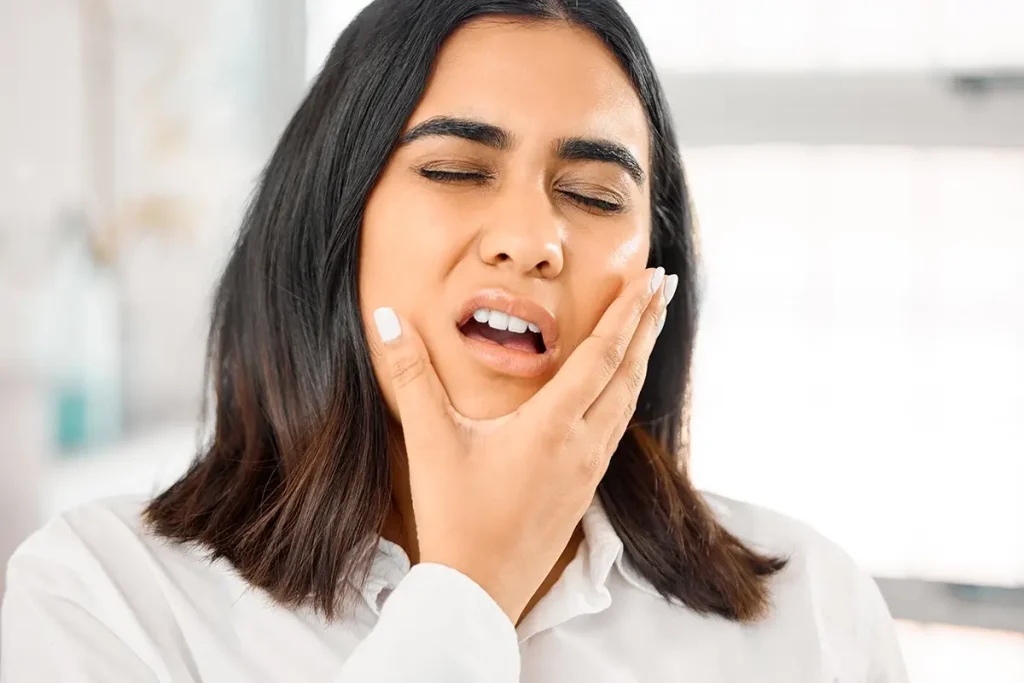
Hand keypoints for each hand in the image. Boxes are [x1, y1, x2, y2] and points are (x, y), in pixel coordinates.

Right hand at [372, 267, 676, 622]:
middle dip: (648, 324)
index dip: (630, 312)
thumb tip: (388, 317)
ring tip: (650, 326)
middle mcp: (582, 444)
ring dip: (641, 358)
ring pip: (627, 402)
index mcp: (552, 425)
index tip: (653, 277)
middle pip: (628, 372)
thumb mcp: (429, 441)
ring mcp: (588, 470)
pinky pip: (616, 429)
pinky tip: (620, 391)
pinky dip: (625, 394)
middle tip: (665, 284)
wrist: (477, 593)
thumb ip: (412, 375)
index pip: (603, 354)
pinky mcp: (584, 490)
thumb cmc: (454, 517)